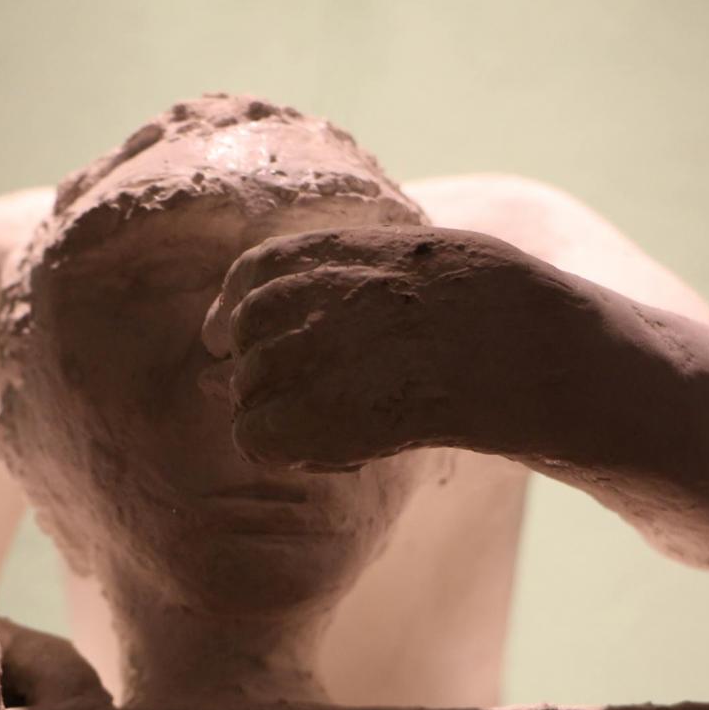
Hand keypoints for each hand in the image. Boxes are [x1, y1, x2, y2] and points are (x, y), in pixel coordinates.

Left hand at [201, 226, 549, 469]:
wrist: (504, 338)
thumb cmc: (459, 302)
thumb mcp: (375, 273)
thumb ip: (296, 308)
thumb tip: (204, 371)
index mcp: (287, 257)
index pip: (241, 304)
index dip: (276, 336)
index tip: (323, 350)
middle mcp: (271, 305)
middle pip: (243, 362)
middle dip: (290, 383)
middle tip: (365, 384)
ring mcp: (281, 360)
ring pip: (248, 404)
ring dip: (299, 418)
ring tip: (368, 408)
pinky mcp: (295, 418)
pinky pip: (257, 443)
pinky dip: (299, 451)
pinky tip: (354, 442)